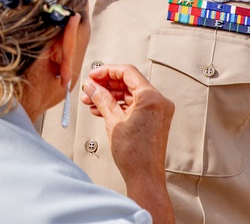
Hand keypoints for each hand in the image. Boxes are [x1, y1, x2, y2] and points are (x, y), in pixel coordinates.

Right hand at [81, 63, 174, 222]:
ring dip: (110, 96)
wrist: (144, 176)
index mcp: (152, 98)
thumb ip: (102, 98)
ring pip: (130, 94)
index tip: (94, 75)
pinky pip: (134, 105)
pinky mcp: (154, 120)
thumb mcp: (113, 120)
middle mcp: (158, 102)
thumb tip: (93, 87)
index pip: (127, 73)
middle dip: (106, 85)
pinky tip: (102, 109)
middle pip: (128, 83)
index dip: (107, 72)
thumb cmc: (135, 154)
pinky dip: (118, 105)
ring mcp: (158, 111)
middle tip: (91, 88)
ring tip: (92, 100)